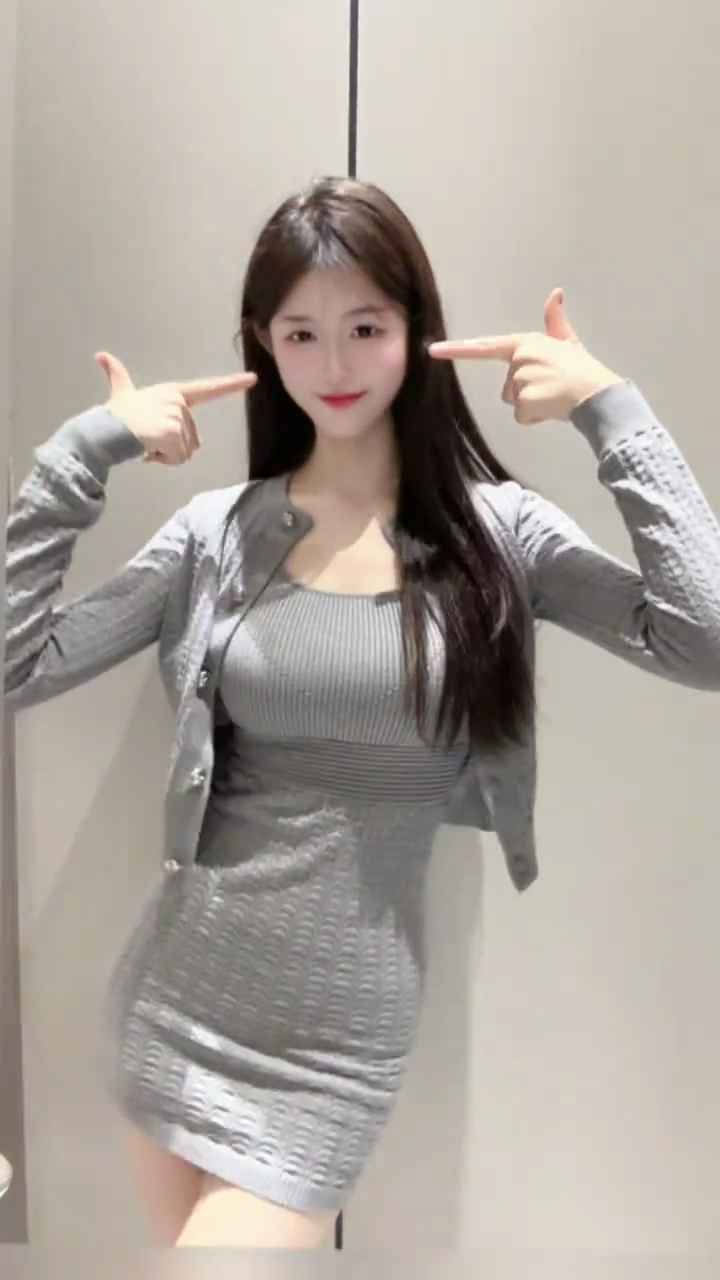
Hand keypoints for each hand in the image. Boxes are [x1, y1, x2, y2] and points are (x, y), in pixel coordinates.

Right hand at [95, 351, 257, 464]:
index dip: (232, 384)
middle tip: (149, 438)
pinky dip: (163, 460)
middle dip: (172, 446)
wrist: (104, 430)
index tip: (254, 378)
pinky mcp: (173, 432)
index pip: (208, 388)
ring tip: (146, 442)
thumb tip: (101, 355)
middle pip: (193, 439)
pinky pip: (178, 458)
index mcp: (174, 392)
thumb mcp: (121, 392)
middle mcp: (179, 402)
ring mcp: (177, 416)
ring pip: (186, 452)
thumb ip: (117, 375)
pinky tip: (147, 449)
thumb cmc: (115, 414)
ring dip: (166, 455)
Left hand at [427, 288, 623, 423]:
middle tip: (552, 387)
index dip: (457, 349)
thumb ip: (556, 321)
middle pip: (507, 386)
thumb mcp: (567, 342)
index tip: (432, 351)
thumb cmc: (581, 369)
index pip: (485, 347)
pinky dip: (536, 417)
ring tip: (554, 396)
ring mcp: (521, 379)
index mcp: (525, 343)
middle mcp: (519, 358)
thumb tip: (556, 292)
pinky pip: (522, 417)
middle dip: (527, 391)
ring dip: (532, 404)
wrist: (597, 393)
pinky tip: (552, 408)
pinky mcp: (524, 400)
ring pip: (514, 402)